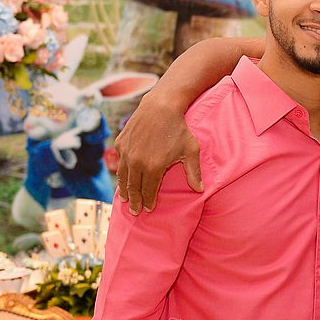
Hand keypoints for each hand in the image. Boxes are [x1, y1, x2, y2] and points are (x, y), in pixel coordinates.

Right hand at [115, 92, 201, 213]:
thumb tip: (200, 190)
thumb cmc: (179, 129)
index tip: (149, 209)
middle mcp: (136, 162)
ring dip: (124, 190)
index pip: (149, 190)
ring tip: (125, 200)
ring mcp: (126, 153)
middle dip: (135, 201)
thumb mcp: (191, 151)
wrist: (160, 107)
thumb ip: (194, 172)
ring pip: (123, 177)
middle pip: (134, 188)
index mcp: (153, 167)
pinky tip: (123, 180)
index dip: (149, 201)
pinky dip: (121, 174)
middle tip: (135, 212)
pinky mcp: (120, 143)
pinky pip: (119, 163)